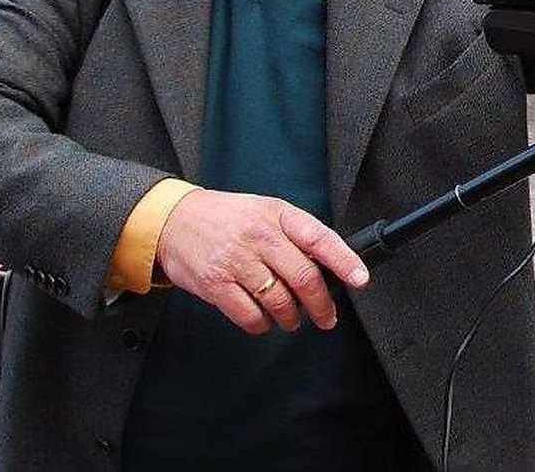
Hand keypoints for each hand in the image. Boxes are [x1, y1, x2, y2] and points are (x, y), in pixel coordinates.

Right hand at [155, 189, 368, 334]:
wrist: (173, 220)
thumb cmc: (226, 217)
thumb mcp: (264, 211)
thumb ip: (294, 234)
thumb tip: (328, 264)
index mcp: (277, 214)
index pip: (320, 238)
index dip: (344, 261)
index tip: (360, 279)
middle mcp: (259, 236)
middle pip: (304, 277)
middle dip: (321, 305)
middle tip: (326, 317)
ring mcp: (236, 261)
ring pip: (279, 300)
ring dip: (291, 318)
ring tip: (292, 320)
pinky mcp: (215, 284)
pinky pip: (250, 316)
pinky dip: (262, 324)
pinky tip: (263, 320)